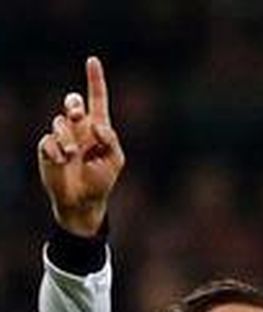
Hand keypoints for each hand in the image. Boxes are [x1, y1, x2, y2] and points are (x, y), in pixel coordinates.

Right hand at [37, 56, 124, 236]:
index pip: (97, 99)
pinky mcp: (48, 148)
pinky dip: (56, 151)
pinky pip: (48, 141)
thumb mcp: (115, 160)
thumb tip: (96, 125)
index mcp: (98, 128)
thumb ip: (110, 140)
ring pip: (59, 123)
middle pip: (72, 102)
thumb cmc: (102, 180)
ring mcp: (62, 137)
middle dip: (72, 104)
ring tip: (73, 155)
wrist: (83, 200)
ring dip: (67, 138)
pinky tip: (63, 161)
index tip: (93, 60)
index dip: (95, 80)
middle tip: (77, 115)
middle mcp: (79, 128)